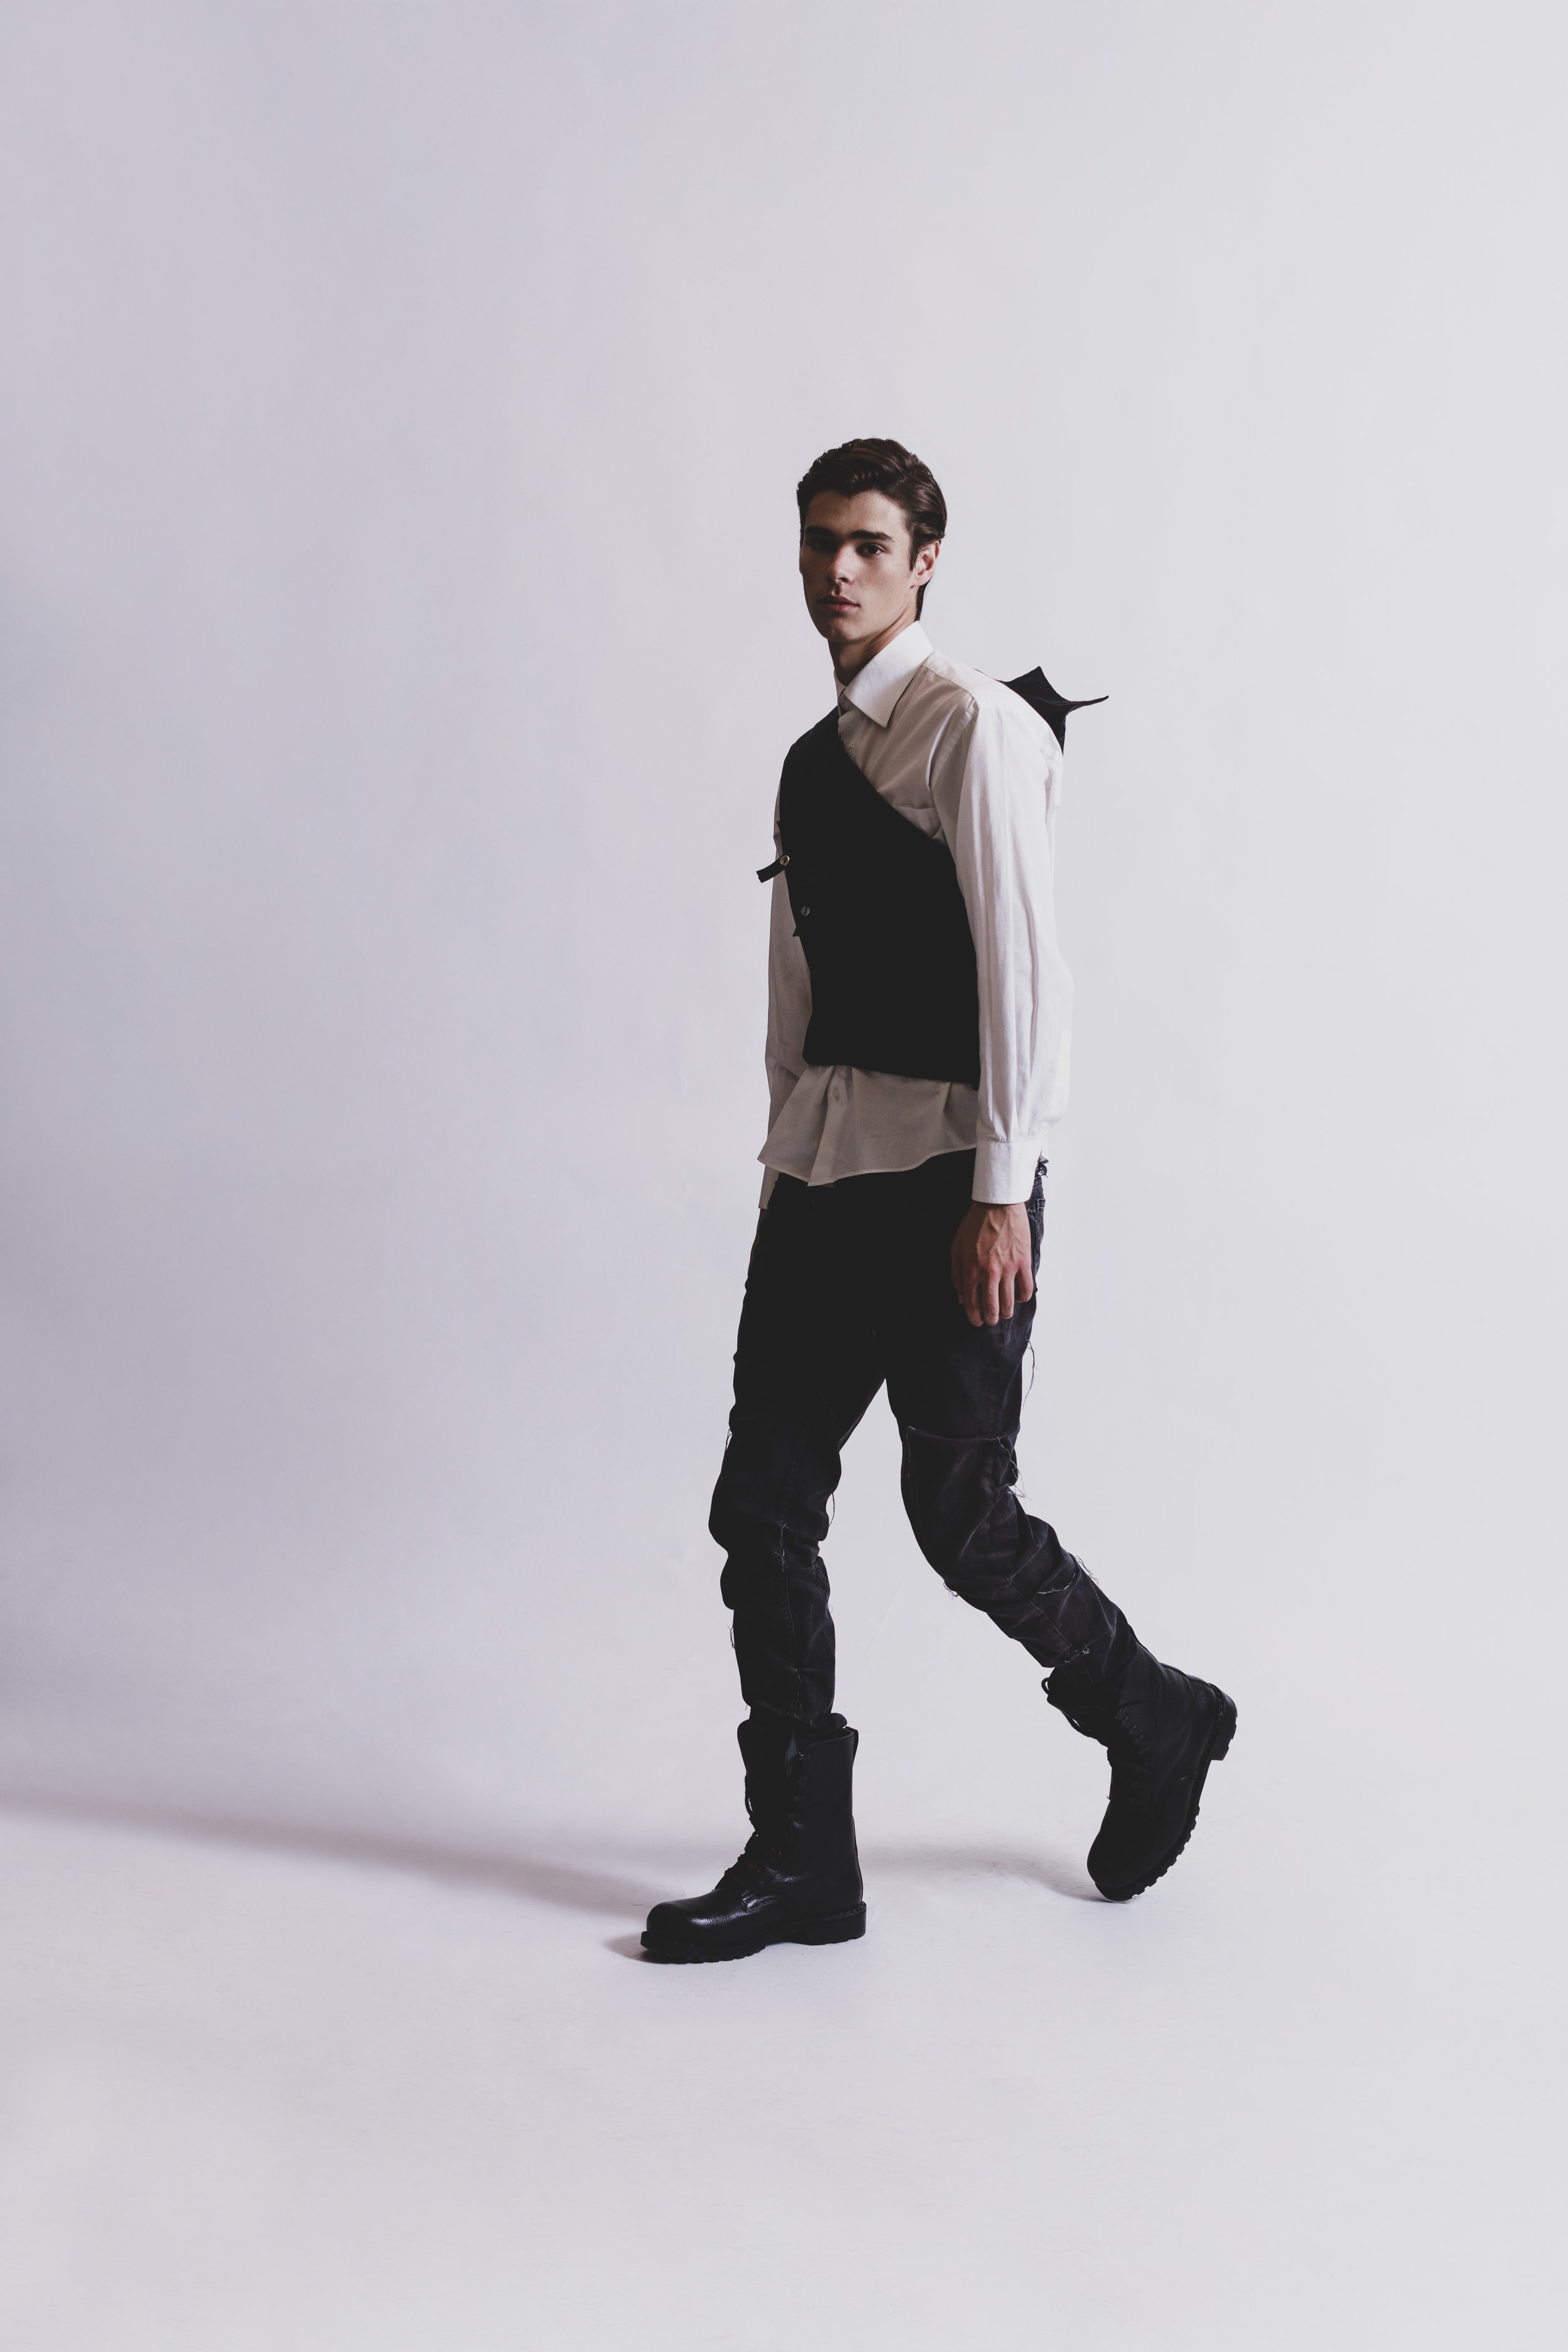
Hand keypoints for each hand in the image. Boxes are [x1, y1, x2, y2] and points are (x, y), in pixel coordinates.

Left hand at [950, 1201, 1033, 1328]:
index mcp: (971, 1270)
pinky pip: (1027, 1289)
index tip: (977, 1321)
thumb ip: (956, 1274)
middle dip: (990, 1319)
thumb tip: (961, 1297)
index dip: (974, 1318)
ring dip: (1006, 1312)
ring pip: (1009, 1303)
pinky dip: (1023, 1297)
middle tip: (991, 1320)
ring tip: (1004, 1312)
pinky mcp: (1023, 1262)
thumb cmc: (974, 1223)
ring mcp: (1008, 1269)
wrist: (997, 1204)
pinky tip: (1018, 1296)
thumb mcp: (956, 1247)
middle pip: (991, 1308)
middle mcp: (989, 1273)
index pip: (971, 1304)